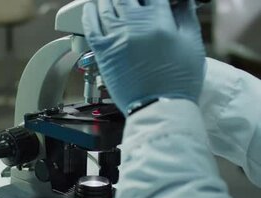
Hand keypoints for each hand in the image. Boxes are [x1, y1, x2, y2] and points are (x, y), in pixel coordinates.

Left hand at [82, 0, 205, 114]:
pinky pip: (90, 27)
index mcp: (159, 20)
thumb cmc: (178, 80)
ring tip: (111, 1)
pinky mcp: (102, 52)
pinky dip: (88, 14)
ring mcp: (116, 37)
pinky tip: (90, 9)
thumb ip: (186, 17)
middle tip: (132, 3)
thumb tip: (183, 1)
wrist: (159, 105)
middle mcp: (135, 25)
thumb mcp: (192, 43)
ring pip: (105, 7)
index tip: (151, 2)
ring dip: (107, 1)